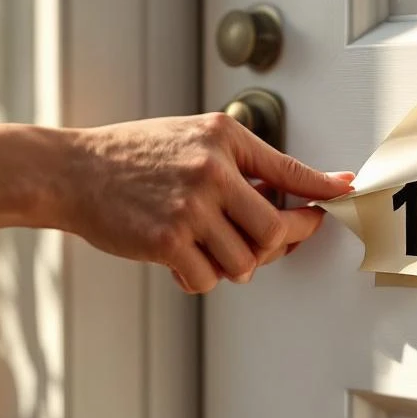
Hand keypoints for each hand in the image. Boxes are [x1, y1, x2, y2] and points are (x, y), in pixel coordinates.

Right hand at [59, 112, 352, 292]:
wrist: (71, 171)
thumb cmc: (132, 157)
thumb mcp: (191, 138)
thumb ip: (238, 162)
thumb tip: (287, 194)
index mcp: (223, 138)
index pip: (289, 170)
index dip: (322, 190)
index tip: (345, 197)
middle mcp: (212, 169)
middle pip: (276, 230)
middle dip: (280, 247)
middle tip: (273, 248)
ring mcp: (191, 206)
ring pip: (244, 261)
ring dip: (233, 266)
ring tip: (209, 250)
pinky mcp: (168, 240)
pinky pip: (208, 279)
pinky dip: (198, 279)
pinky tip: (180, 262)